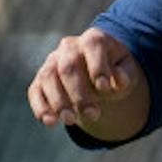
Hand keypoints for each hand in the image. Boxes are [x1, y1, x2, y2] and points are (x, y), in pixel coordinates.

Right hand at [28, 28, 148, 140]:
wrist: (98, 72)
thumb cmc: (115, 70)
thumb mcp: (126, 70)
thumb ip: (125, 75)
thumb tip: (120, 80)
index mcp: (94, 39)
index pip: (92, 45)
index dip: (97, 66)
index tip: (104, 88)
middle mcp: (69, 47)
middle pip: (68, 66)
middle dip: (79, 93)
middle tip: (93, 115)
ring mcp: (52, 62)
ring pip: (48, 77)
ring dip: (58, 101)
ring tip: (71, 121)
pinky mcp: (41, 80)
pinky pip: (35, 91)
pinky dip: (41, 107)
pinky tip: (50, 122)